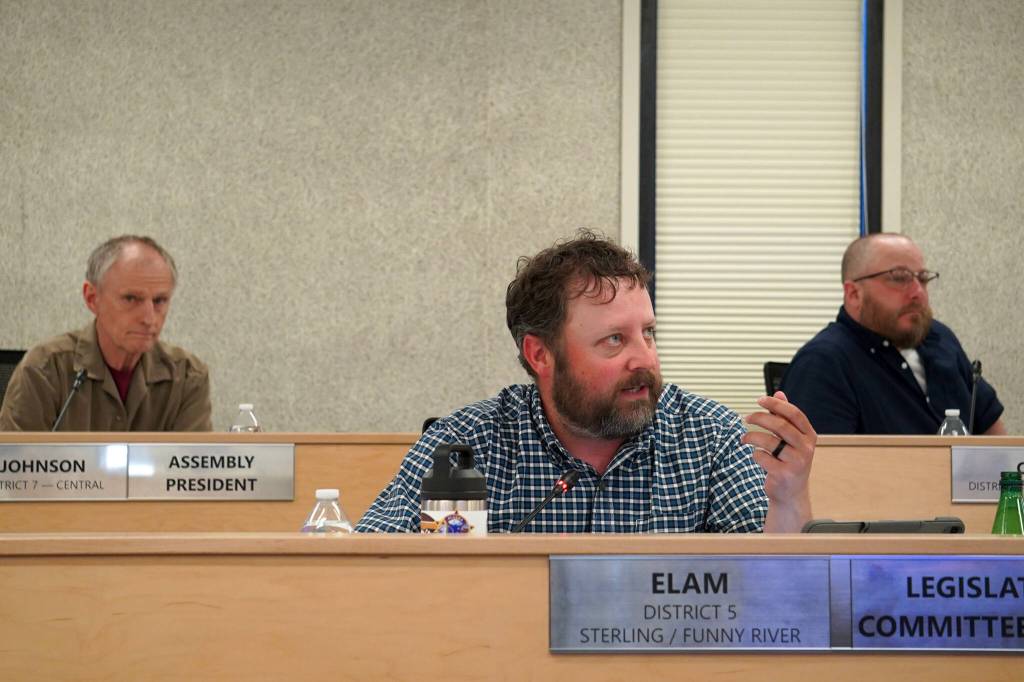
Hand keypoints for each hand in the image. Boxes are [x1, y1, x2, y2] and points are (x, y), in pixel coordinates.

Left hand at [741, 391, 815, 531]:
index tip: (759, 400)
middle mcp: (806, 449)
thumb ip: (785, 416)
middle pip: (780, 425)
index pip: (794, 414)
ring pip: (768, 441)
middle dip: (759, 418)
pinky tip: (757, 456)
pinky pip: (762, 457)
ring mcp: (796, 463)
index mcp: (809, 436)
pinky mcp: (783, 474)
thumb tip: (778, 392)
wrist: (791, 494)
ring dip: (751, 436)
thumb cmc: (790, 461)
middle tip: (746, 417)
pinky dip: (755, 454)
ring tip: (745, 438)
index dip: (776, 404)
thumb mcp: (791, 439)